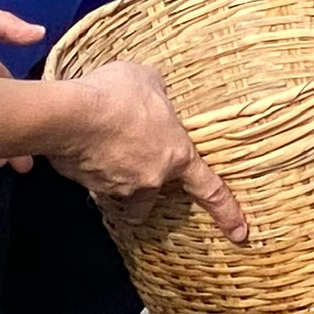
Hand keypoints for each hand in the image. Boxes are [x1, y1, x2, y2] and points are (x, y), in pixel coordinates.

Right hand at [53, 61, 247, 239]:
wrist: (73, 114)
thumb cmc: (119, 94)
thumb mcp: (149, 80)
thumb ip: (158, 94)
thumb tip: (153, 97)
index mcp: (176, 154)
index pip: (208, 188)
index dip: (226, 211)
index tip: (240, 233)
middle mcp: (151, 178)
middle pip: (153, 196)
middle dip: (144, 186)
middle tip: (132, 159)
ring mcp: (118, 187)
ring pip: (120, 189)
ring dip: (114, 171)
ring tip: (101, 141)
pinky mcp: (88, 187)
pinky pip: (94, 179)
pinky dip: (90, 163)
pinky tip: (83, 141)